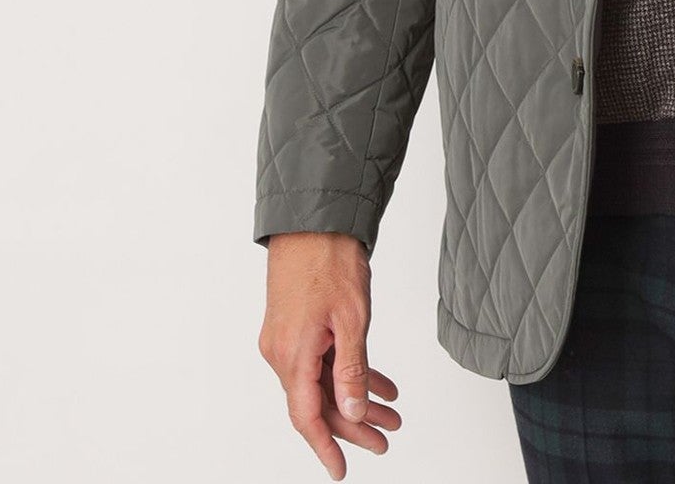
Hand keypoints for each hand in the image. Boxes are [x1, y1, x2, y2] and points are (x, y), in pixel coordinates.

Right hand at [258, 231, 401, 478]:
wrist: (313, 217)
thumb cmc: (330, 259)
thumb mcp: (351, 318)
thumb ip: (352, 368)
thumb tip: (352, 411)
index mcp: (292, 355)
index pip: (308, 416)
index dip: (326, 445)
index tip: (341, 470)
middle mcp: (282, 352)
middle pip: (318, 402)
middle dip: (354, 423)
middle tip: (386, 438)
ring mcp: (287, 339)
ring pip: (322, 382)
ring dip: (356, 398)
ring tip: (391, 414)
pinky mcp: (296, 325)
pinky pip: (322, 360)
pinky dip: (349, 372)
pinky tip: (380, 382)